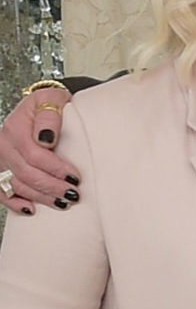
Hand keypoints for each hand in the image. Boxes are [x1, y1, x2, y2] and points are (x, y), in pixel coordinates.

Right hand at [0, 86, 79, 214]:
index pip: (34, 155)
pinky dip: (14, 203)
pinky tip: (30, 209)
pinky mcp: (0, 169)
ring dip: (39, 196)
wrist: (38, 107)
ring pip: (16, 185)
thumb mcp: (52, 99)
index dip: (55, 169)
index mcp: (16, 128)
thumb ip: (50, 117)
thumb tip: (47, 138)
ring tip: (61, 202)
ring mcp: (0, 159)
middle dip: (51, 187)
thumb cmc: (48, 104)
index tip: (75, 177)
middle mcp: (3, 145)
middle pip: (26, 173)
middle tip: (72, 194)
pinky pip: (1, 191)